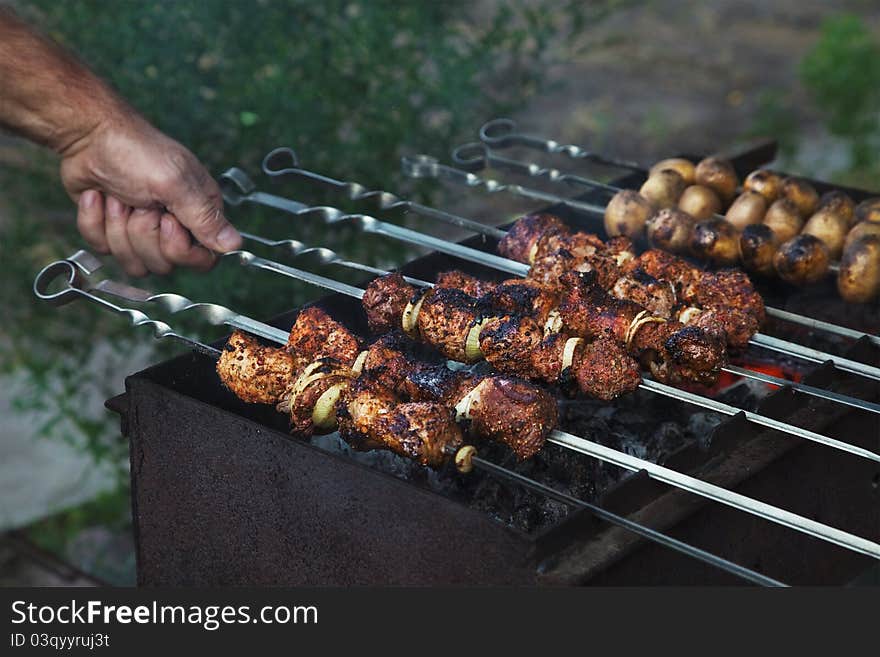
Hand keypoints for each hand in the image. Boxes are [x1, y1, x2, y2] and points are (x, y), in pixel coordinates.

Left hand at [60, 111, 241, 275]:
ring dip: (117, 226)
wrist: (88, 135)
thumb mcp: (175, 183)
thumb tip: (234, 245)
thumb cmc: (134, 151)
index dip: (180, 249)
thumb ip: (205, 218)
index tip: (167, 220)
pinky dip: (94, 221)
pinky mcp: (112, 231)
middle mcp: (174, 227)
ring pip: (133, 261)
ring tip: (118, 196)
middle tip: (139, 201)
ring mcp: (141, 231)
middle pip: (163, 264)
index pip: (201, 260)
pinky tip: (99, 197)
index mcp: (198, 214)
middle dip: (143, 232)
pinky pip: (103, 249)